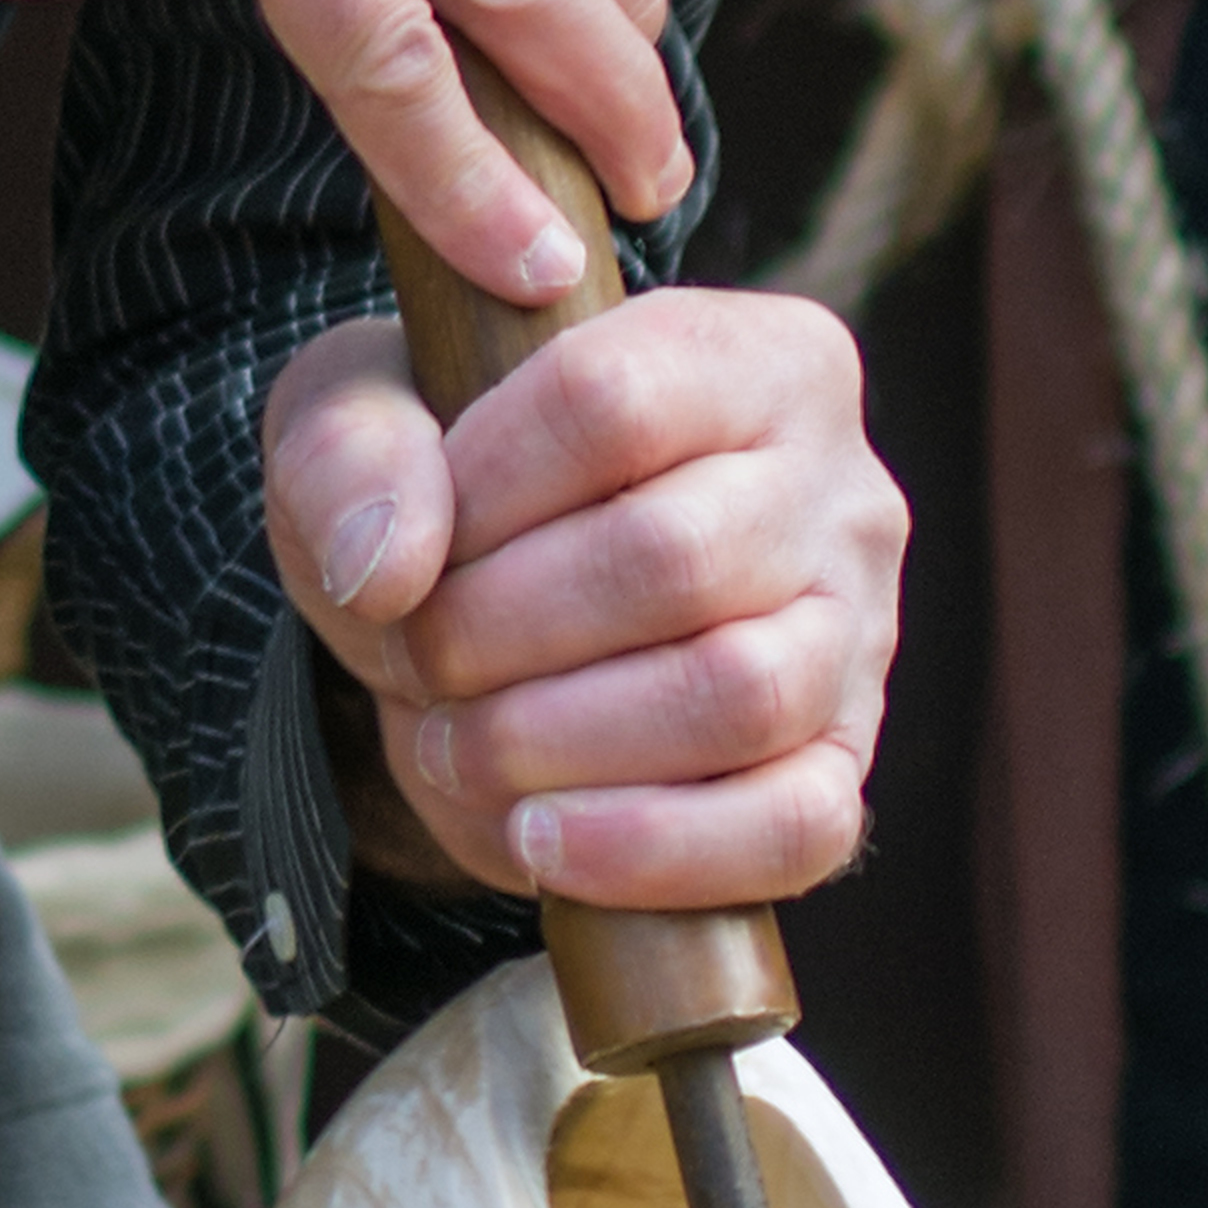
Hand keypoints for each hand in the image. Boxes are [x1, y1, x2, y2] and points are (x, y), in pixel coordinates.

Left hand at [263, 291, 900, 911]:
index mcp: (752, 356)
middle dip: (499, 632)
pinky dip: (650, 850)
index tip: (409, 550)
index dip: (478, 494)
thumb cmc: (448, 502)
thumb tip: (386, 566)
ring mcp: (857, 637)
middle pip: (674, 559)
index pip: (612, 403)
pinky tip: (542, 839)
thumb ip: (349, 453)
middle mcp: (837, 486)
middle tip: (422, 660)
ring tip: (463, 747)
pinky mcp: (840, 770)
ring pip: (741, 696)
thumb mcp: (360, 430)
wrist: (490, 635)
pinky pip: (794, 830)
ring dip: (556, 742)